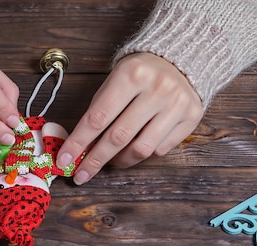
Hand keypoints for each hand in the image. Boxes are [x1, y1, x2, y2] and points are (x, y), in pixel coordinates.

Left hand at [56, 52, 203, 183]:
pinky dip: (143, 153)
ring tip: (110, 161)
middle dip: (95, 160)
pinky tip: (136, 147)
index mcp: (131, 74)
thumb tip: (79, 149)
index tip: (64, 161)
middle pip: (118, 137)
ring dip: (120, 161)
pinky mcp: (192, 117)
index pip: (98, 118)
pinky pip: (161, 149)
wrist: (179, 60)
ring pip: (141, 149)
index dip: (78, 143)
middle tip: (81, 175)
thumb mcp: (114, 81)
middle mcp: (157, 88)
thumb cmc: (138, 75)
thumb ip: (98, 112)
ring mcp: (177, 104)